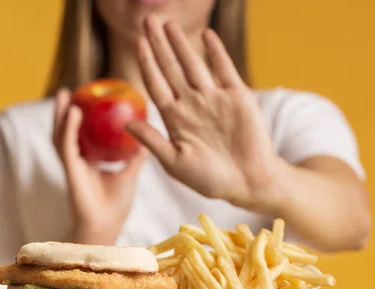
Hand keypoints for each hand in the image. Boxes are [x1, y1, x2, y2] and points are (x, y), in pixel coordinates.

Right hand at [53, 89, 147, 244]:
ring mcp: (72, 166)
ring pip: (61, 135)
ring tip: (64, 94)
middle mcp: (77, 162)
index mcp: (88, 162)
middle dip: (65, 111)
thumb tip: (149, 139)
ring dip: (60, 114)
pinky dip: (68, 129)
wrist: (106, 226)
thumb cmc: (116, 206)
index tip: (86, 98)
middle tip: (70, 90)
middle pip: (67, 131)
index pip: (82, 134)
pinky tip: (72, 113)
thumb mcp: (130, 175)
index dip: (81, 117)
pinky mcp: (70, 171)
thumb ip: (136, 158)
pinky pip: (67, 146)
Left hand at [127, 16, 283, 212]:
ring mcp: (214, 98)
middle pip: (170, 67)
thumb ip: (152, 140)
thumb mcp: (175, 162)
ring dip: (181, 43)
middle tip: (147, 19)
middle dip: (158, 44)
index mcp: (175, 118)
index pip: (156, 84)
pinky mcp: (237, 97)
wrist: (249, 182)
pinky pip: (224, 69)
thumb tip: (125, 123)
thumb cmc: (210, 179)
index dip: (147, 63)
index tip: (137, 43)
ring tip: (168, 23)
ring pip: (193, 64)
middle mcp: (192, 104)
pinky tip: (207, 36)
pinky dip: (216, 52)